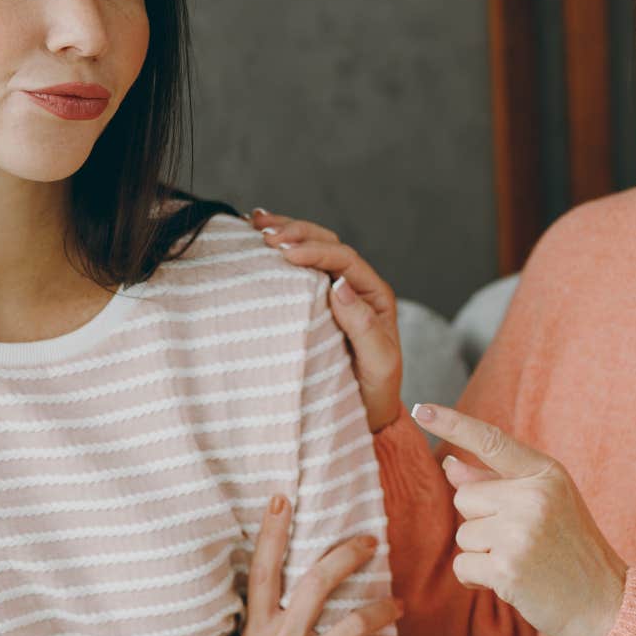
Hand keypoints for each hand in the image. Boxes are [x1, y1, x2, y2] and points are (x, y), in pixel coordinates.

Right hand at [199, 492, 406, 635]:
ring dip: (386, 610)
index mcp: (256, 631)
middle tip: (372, 542)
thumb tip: (292, 612)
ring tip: (400, 607)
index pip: (263, 569)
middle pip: (318, 579)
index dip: (272, 531)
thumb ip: (268, 635)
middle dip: (349, 554)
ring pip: (356, 621)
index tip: (282, 497)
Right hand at [247, 208, 402, 432]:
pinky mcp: (314, 301)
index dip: (316, 251)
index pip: (344, 260)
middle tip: (266, 235)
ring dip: (286, 231)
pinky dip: (280, 248)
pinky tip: (257, 237)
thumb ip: (363, 325)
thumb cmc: (374, 389)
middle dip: (297, 233)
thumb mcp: (378, 361)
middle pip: (327, 244)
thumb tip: (338, 285)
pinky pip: (298, 267)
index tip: (286, 253)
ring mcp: (333, 291)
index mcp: (373, 295)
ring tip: (257, 224)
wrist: (365, 412)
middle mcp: (355, 286)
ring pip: (312, 248)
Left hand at [409, 404, 629, 635]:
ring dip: (481, 553)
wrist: (606, 602)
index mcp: (545, 474)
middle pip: (464, 497)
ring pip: (462, 533)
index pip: (491, 440)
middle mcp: (534, 496)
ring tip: (521, 562)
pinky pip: (463, 565)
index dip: (453, 424)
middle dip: (480, 522)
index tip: (422, 409)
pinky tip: (510, 582)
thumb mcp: (544, 505)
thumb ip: (497, 482)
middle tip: (520, 542)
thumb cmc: (571, 551)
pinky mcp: (508, 567)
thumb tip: (450, 464)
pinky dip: (477, 578)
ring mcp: (521, 531)